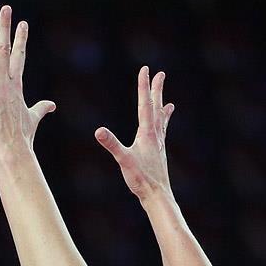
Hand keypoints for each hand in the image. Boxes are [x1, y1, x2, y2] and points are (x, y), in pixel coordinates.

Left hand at [0, 5, 55, 160]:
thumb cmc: (22, 137)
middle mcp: (3, 83)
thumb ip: (41, 108)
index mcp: (15, 85)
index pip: (19, 57)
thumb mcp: (33, 118)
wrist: (13, 151)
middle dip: (5, 28)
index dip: (21, 39)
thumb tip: (52, 105)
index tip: (23, 23)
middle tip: (6, 8)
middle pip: (4, 50)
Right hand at [95, 66, 175, 201]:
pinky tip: (161, 126)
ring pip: (160, 118)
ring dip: (161, 105)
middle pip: (156, 107)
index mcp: (147, 133)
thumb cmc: (141, 179)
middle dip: (156, 90)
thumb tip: (98, 131)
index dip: (144, 86)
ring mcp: (158, 143)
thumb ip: (112, 144)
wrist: (158, 195)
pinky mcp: (158, 151)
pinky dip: (162, 123)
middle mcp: (155, 135)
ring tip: (167, 99)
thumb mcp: (123, 160)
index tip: (145, 70)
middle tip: (160, 73)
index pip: (144, 104)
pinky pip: (161, 131)